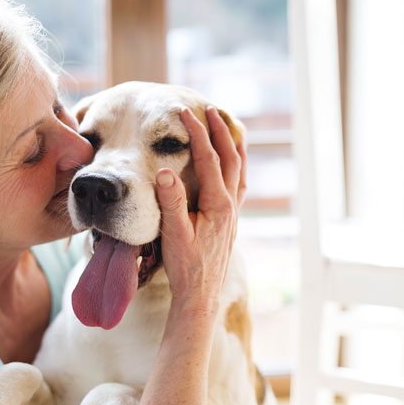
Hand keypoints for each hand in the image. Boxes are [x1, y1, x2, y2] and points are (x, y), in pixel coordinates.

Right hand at [155, 106, 245, 315]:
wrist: (200, 295)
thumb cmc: (185, 267)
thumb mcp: (174, 235)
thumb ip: (171, 202)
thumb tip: (165, 171)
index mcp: (218, 205)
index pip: (208, 159)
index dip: (197, 134)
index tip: (184, 113)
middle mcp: (230, 206)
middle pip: (230, 158)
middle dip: (220, 131)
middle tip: (210, 109)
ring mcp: (233, 213)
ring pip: (239, 170)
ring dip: (232, 146)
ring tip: (227, 127)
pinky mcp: (230, 221)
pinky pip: (239, 185)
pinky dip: (236, 166)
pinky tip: (232, 165)